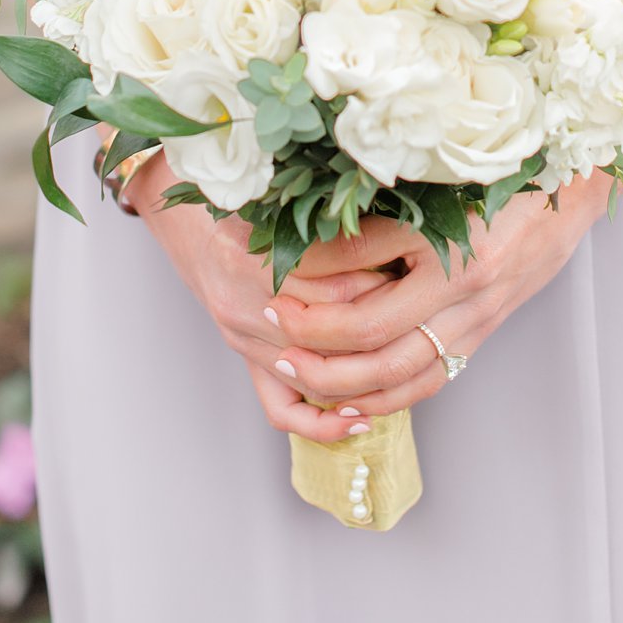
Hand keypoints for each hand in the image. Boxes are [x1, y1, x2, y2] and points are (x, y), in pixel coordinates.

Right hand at [106, 133, 397, 445]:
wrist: (200, 235)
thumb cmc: (248, 209)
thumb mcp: (278, 200)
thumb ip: (325, 214)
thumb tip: (401, 220)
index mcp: (247, 258)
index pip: (332, 282)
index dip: (380, 278)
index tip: (414, 269)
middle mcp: (241, 305)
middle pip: (328, 329)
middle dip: (381, 319)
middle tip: (423, 309)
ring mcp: (244, 342)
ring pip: (314, 373)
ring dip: (365, 365)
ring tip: (408, 352)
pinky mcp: (248, 364)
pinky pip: (283, 411)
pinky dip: (322, 423)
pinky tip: (361, 419)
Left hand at [262, 181, 614, 416]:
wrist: (569, 197)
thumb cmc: (504, 179)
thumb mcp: (437, 190)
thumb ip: (378, 222)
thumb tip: (306, 246)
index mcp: (455, 254)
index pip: (371, 295)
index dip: (315, 303)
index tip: (273, 292)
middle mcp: (467, 296)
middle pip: (380, 347)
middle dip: (318, 352)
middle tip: (272, 336)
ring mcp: (476, 321)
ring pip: (404, 375)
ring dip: (345, 383)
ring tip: (297, 373)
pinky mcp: (479, 335)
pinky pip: (430, 381)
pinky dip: (388, 397)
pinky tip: (353, 400)